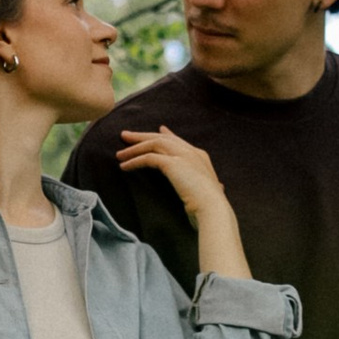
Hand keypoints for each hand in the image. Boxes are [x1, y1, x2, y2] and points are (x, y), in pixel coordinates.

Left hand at [115, 123, 249, 282]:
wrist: (213, 208)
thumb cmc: (210, 206)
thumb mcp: (209, 191)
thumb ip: (207, 186)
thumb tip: (219, 188)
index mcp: (200, 157)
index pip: (179, 141)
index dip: (167, 135)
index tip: (159, 130)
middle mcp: (191, 152)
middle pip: (162, 138)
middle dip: (142, 136)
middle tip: (125, 135)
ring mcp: (182, 155)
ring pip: (153, 144)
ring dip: (134, 148)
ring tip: (119, 154)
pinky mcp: (172, 163)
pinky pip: (148, 158)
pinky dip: (135, 161)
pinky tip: (124, 166)